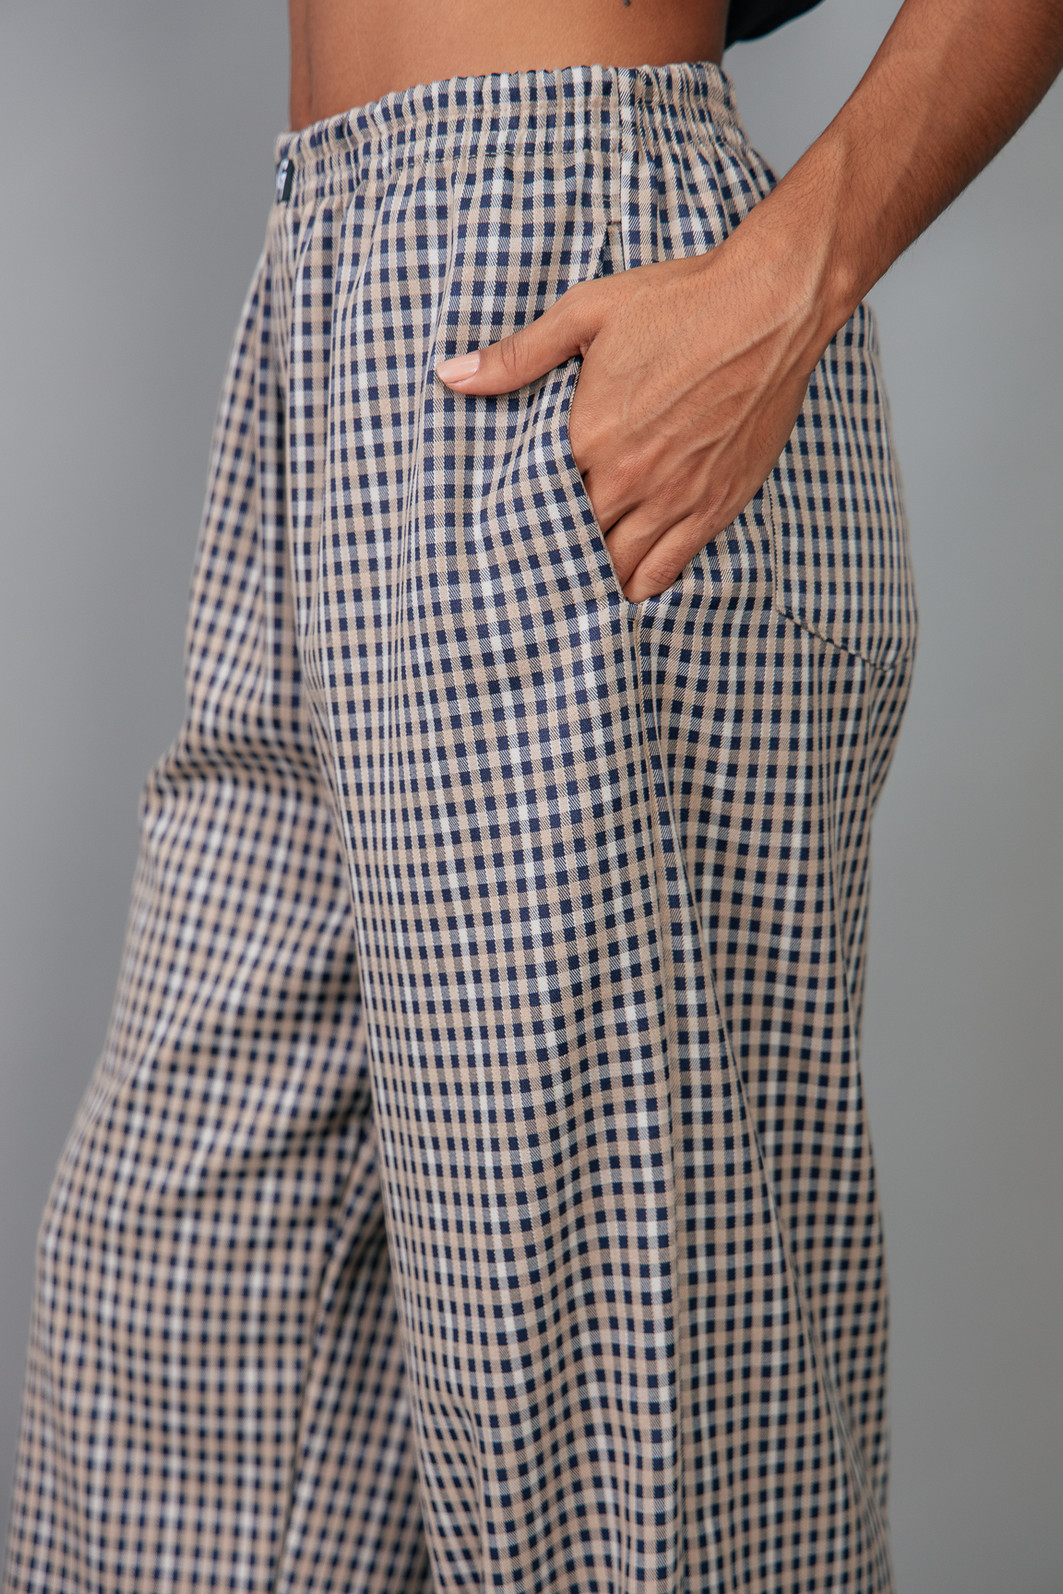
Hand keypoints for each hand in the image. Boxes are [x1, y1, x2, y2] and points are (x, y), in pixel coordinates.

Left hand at [436, 221, 832, 602]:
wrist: (770, 304)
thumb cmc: (679, 300)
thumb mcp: (586, 313)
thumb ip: (518, 355)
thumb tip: (450, 377)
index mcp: (588, 436)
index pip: (536, 501)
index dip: (518, 517)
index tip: (501, 528)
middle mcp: (629, 477)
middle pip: (574, 541)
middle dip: (552, 553)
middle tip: (529, 565)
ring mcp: (675, 498)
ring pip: (619, 566)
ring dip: (594, 576)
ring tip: (572, 582)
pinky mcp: (715, 506)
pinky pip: (668, 569)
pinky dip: (642, 584)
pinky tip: (625, 585)